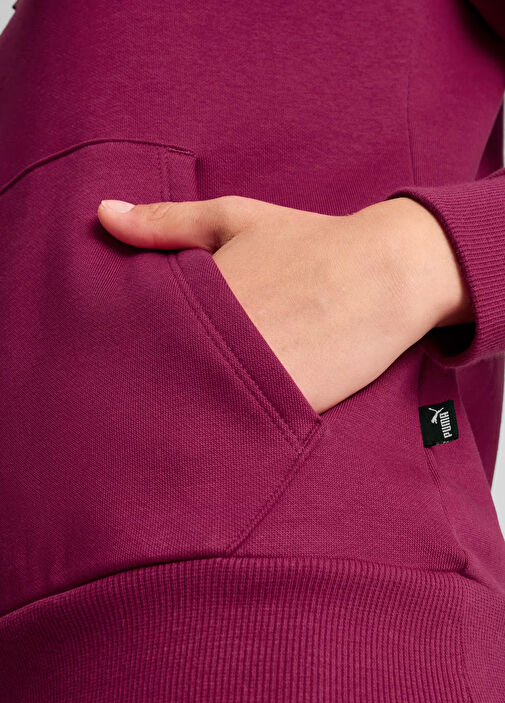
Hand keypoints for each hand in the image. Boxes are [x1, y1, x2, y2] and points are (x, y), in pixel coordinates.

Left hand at [97, 195, 472, 414]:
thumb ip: (165, 222)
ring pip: (198, 406)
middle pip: (161, 376)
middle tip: (137, 392)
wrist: (387, 272)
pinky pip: (244, 426)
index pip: (136, 334)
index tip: (118, 354)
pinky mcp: (290, 406)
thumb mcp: (233, 218)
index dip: (124, 348)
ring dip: (186, 408)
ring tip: (185, 405)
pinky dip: (229, 425)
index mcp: (199, 296)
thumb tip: (101, 213)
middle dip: (152, 382)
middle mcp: (222, 340)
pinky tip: (224, 417)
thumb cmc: (309, 241)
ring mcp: (257, 376)